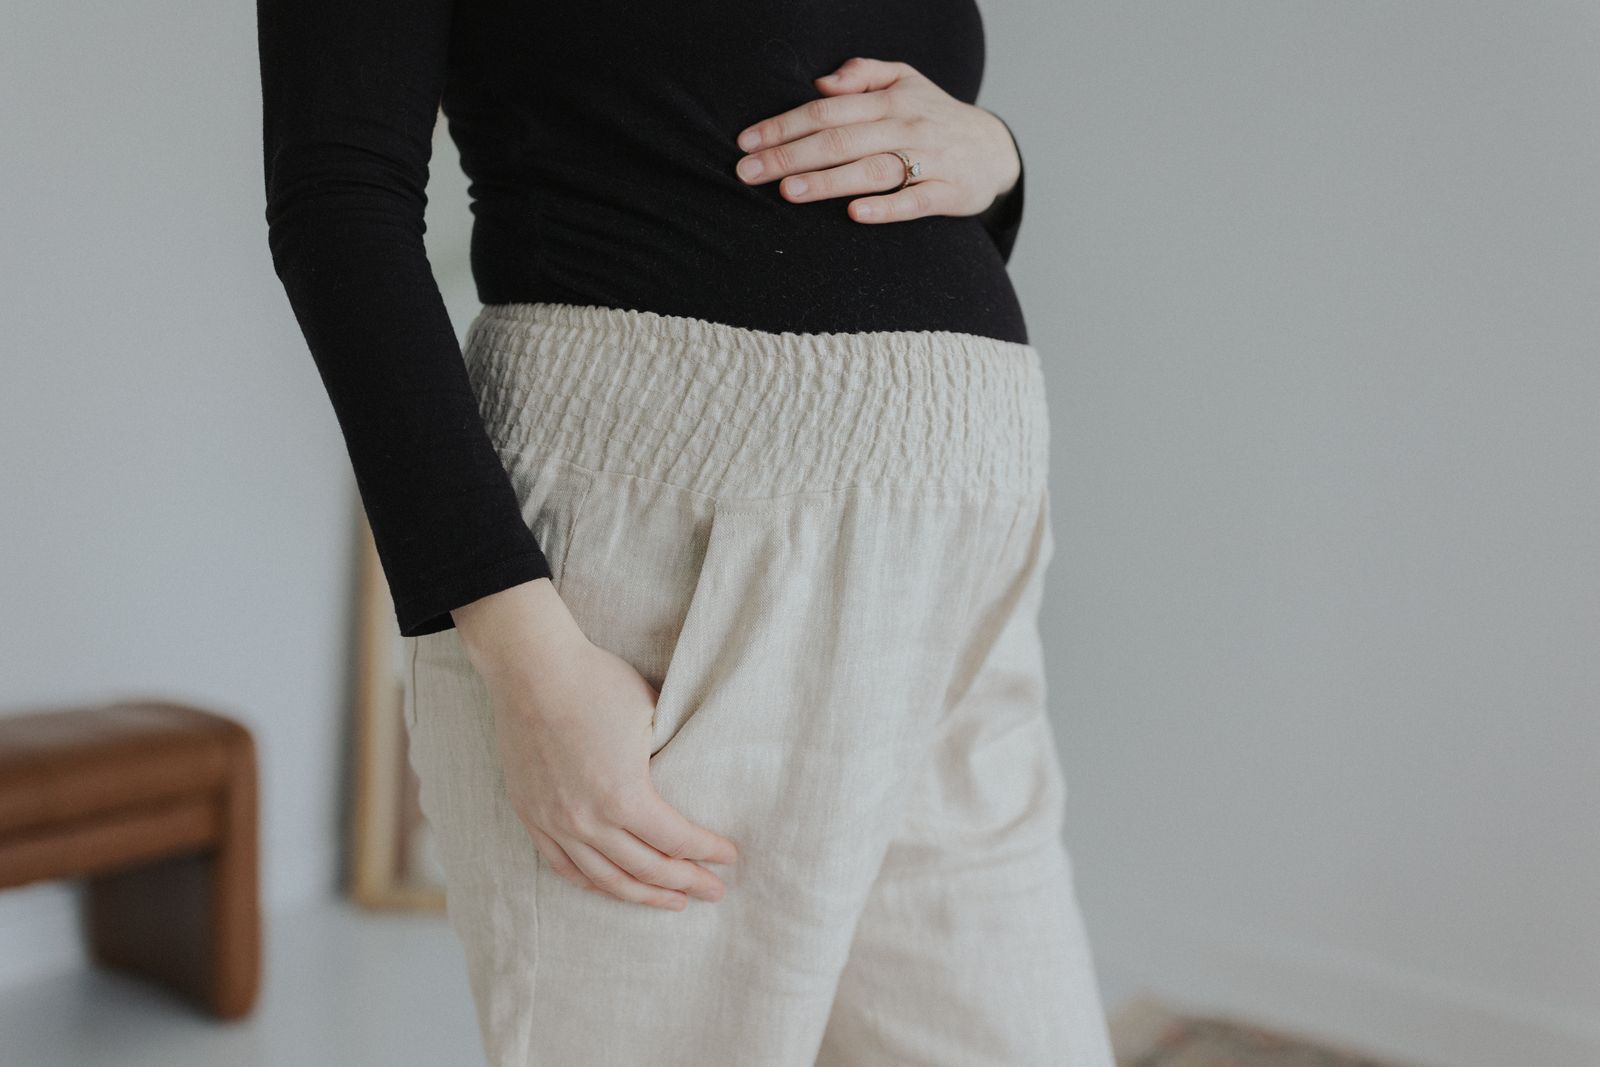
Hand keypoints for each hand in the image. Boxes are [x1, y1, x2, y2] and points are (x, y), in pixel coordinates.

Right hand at [452, 578, 739, 909]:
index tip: (729, 858)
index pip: (676, 841)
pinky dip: (594, 883)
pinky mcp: (531, 815)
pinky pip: (564, 866)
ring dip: (643, 895)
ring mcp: (554, 822)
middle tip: (713, 891)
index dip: (707, 852)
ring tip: (673, 901)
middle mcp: (587, 820)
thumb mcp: (653, 714)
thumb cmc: (597, 683)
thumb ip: (671, 754)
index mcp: (623, 796)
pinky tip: (615, 888)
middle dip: (686, 882)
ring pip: (606, 879)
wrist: (532, 669)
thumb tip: (694, 776)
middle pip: (646, 869)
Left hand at [733, 55, 1020, 224]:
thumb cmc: (934, 116)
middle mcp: (906, 126)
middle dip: (790, 155)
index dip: (784, 125)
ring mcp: (928, 160)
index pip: (827, 110)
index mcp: (890, 99)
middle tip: (748, 172)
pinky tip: (855, 213)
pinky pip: (913, 201)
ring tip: (788, 191)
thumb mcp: (905, 80)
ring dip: (828, 182)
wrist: (994, 150)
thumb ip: (863, 75)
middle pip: (840, 140)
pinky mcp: (947, 193)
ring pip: (871, 170)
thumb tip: (821, 83)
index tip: (747, 142)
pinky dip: (885, 208)